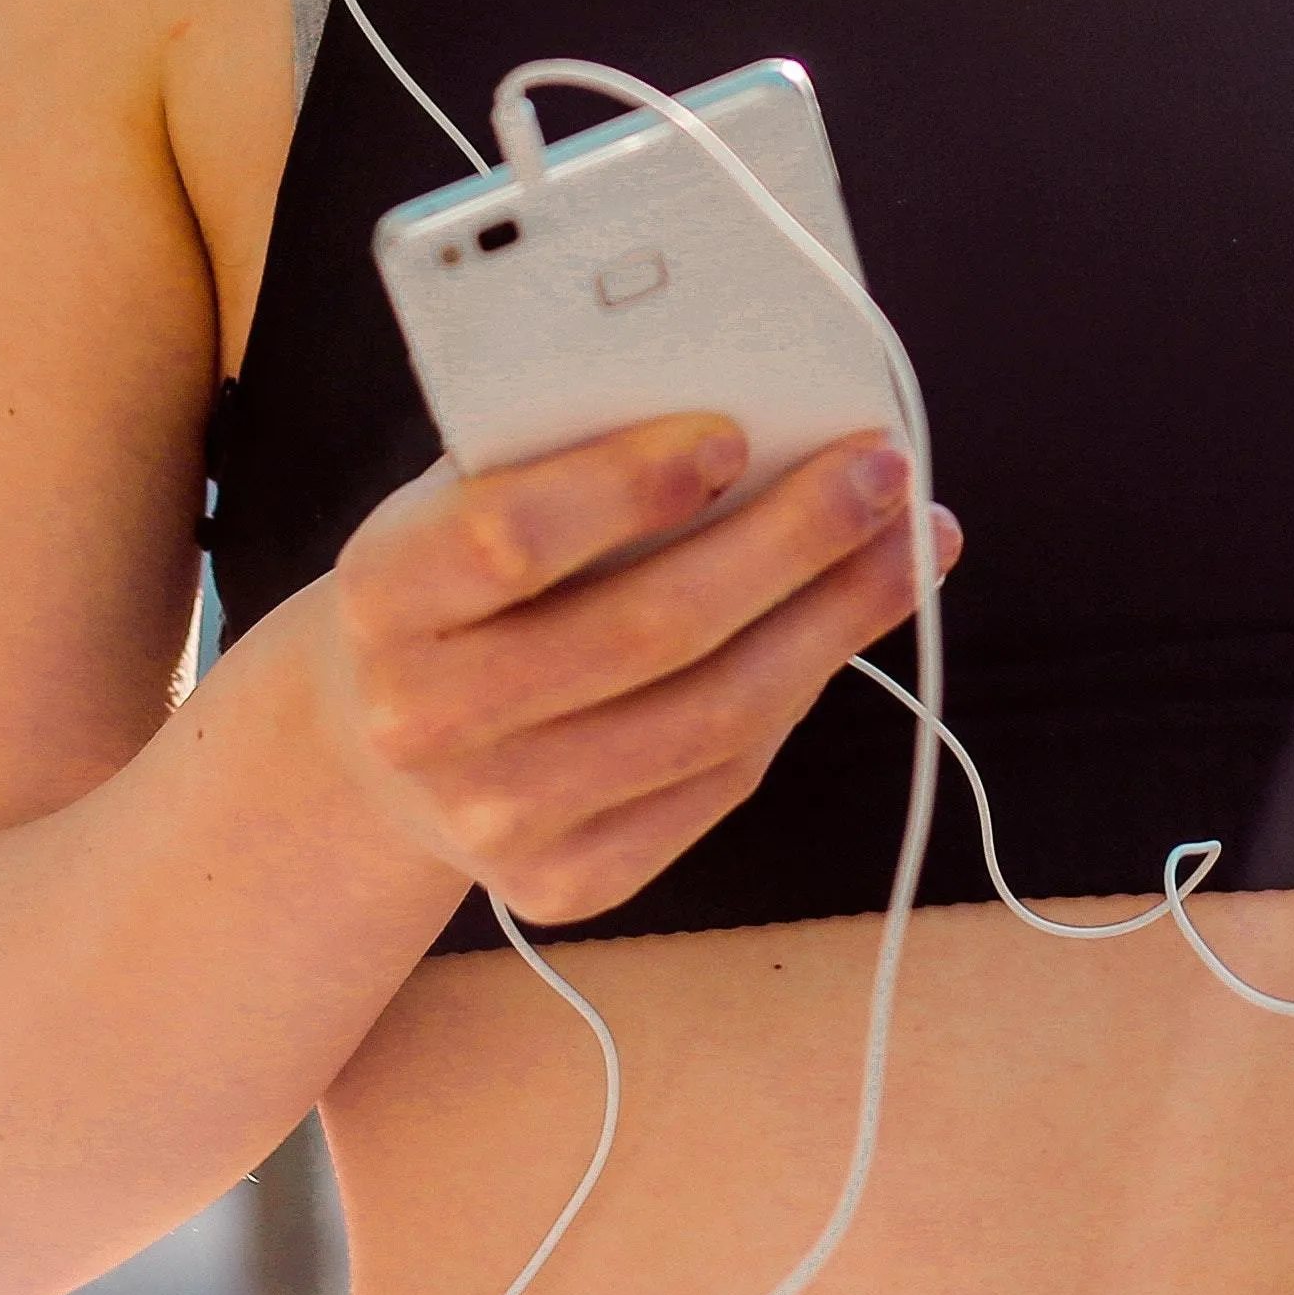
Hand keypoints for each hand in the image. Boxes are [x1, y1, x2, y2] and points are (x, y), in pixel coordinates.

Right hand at [306, 416, 950, 929]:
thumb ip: (575, 450)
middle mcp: (422, 720)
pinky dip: (801, 694)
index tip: (734, 434)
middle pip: (644, 632)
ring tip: (908, 545)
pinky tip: (845, 628)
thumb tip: (765, 411)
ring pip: (709, 718)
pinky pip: (721, 783)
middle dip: (790, 541)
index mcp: (385, 594)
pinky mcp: (566, 883)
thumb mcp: (475, 489)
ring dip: (834, 621)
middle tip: (881, 470)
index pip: (509, 537)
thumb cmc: (469, 572)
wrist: (392, 731)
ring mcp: (493, 818)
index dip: (629, 486)